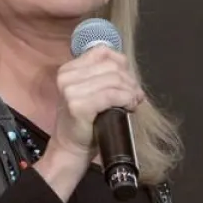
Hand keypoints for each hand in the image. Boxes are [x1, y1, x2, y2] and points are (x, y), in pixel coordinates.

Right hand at [33, 46, 144, 199]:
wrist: (70, 149)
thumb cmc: (84, 123)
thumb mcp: (90, 92)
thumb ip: (104, 77)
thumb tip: (129, 72)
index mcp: (69, 69)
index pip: (103, 52)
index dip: (122, 65)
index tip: (128, 81)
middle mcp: (66, 77)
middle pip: (112, 66)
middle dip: (130, 81)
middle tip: (135, 96)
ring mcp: (70, 91)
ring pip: (114, 79)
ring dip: (130, 92)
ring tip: (133, 103)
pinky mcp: (78, 105)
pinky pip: (112, 95)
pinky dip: (126, 99)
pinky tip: (130, 107)